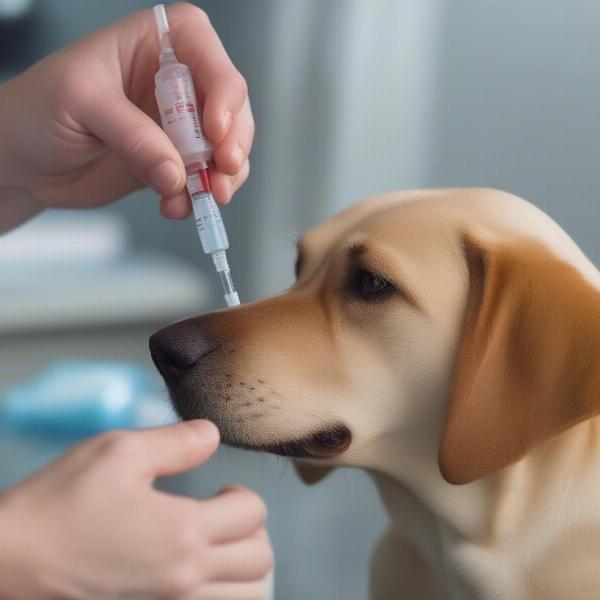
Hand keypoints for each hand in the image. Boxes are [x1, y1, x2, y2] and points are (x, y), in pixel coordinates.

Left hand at [0, 2, 253, 230]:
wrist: (22, 160)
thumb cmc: (37, 109)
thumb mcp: (81, 103)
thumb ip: (132, 135)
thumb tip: (176, 172)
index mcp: (154, 45)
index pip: (206, 54)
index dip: (223, 91)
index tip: (215, 131)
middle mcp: (175, 83)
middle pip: (229, 105)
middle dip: (233, 142)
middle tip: (222, 172)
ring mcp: (177, 126)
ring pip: (225, 147)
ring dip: (222, 176)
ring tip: (205, 198)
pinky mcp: (173, 162)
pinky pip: (203, 179)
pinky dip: (198, 197)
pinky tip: (176, 205)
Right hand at [0, 420, 272, 598]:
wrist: (9, 562)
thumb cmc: (60, 504)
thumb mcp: (118, 453)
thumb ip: (175, 442)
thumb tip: (213, 435)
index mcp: (182, 531)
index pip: (252, 513)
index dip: (242, 494)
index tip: (221, 490)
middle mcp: (184, 578)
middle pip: (260, 560)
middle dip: (250, 531)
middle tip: (223, 517)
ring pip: (249, 598)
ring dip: (244, 571)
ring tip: (217, 551)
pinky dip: (224, 596)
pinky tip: (197, 576)